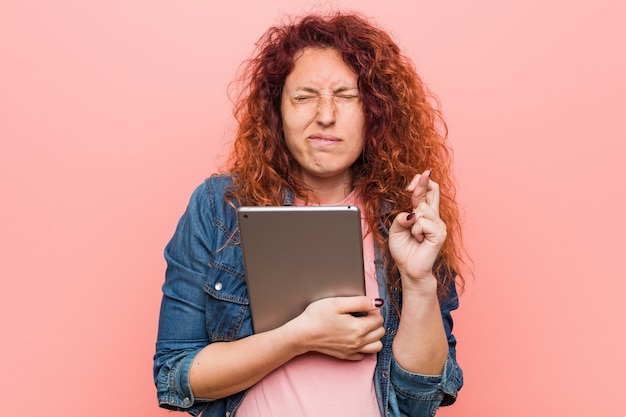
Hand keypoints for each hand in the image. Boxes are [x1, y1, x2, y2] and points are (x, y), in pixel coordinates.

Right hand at [288, 296, 384, 359]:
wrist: (302, 334)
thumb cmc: (317, 316)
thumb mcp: (338, 303)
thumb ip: (360, 302)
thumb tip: (377, 302)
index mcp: (359, 328)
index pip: (379, 320)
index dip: (372, 311)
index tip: (362, 308)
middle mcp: (359, 342)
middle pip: (380, 333)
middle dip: (375, 323)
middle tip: (362, 316)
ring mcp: (353, 351)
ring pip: (377, 346)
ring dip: (374, 336)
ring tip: (362, 327)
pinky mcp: (346, 356)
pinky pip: (364, 355)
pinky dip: (364, 347)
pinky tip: (355, 338)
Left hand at [388, 169, 446, 283]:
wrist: (409, 268)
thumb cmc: (404, 250)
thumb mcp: (396, 229)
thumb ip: (400, 218)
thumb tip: (411, 214)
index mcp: (423, 213)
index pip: (426, 191)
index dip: (421, 181)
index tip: (416, 177)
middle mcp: (433, 216)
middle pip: (433, 190)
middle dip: (422, 183)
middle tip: (413, 184)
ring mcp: (439, 224)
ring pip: (422, 209)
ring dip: (412, 223)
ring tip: (414, 235)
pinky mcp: (440, 233)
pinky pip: (422, 223)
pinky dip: (416, 231)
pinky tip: (420, 240)